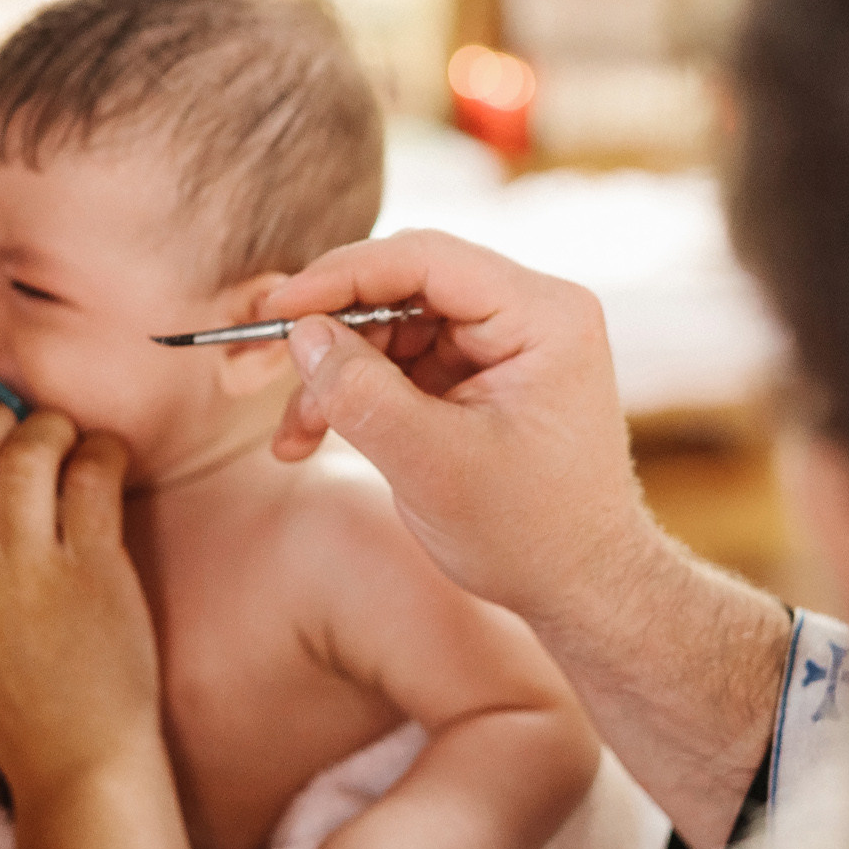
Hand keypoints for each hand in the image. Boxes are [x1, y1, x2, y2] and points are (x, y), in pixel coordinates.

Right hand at [0, 383, 162, 801]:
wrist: (77, 763)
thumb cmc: (16, 693)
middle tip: (23, 426)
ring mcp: (29, 571)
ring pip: (33, 446)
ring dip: (56, 428)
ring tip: (70, 446)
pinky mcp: (93, 571)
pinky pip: (94, 472)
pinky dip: (103, 451)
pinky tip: (106, 462)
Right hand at [262, 230, 655, 622]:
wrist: (580, 588)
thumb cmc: (530, 533)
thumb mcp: (432, 464)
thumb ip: (362, 392)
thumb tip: (302, 333)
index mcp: (543, 315)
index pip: (426, 260)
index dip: (342, 275)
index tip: (278, 308)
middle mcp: (529, 314)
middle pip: (404, 287)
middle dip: (333, 334)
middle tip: (268, 370)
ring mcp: (504, 344)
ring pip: (393, 328)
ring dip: (337, 375)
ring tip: (296, 434)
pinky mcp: (480, 376)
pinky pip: (403, 363)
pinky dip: (357, 396)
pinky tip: (312, 437)